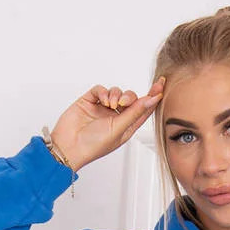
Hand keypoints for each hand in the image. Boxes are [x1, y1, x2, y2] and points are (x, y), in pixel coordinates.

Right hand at [49, 78, 164, 171]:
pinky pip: (100, 90)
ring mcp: (102, 109)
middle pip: (131, 99)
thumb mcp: (119, 130)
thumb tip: (152, 100)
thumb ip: (135, 113)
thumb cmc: (93, 145)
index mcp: (126, 127)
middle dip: (129, 97)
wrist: (68, 146)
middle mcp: (116, 117)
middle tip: (123, 103)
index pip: (143, 110)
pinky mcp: (90, 101)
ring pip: (116, 92)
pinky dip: (103, 92)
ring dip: (115, 95)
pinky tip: (102, 100)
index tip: (161, 83)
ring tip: (109, 104)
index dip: (152, 97)